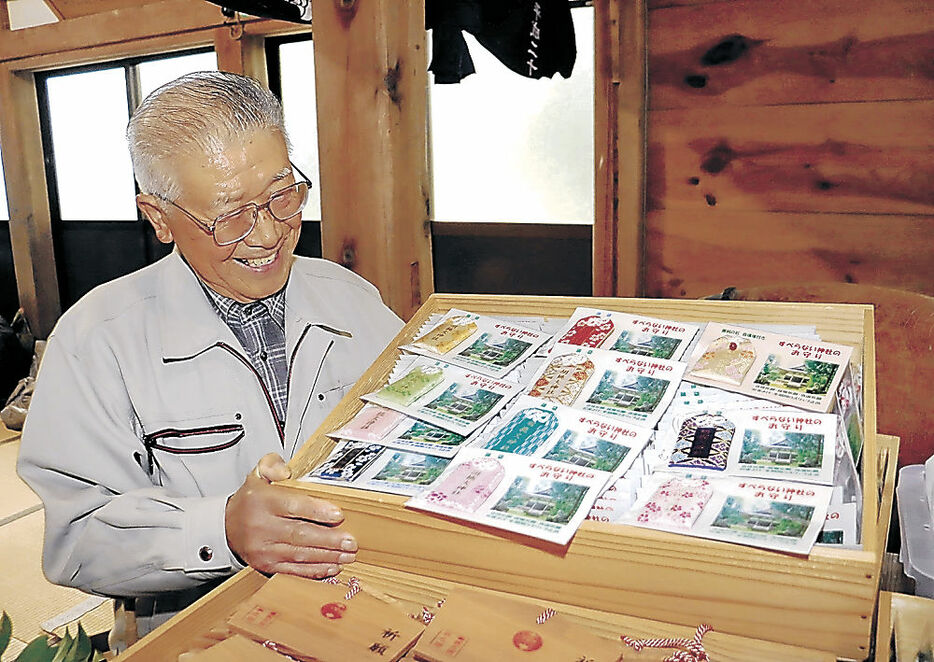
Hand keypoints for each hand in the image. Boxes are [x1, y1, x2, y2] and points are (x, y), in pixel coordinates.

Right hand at [225, 453, 356, 577]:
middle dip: (329, 539)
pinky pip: (293, 570)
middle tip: (351, 541)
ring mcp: (263, 549)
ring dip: (327, 556)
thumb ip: (272, 464)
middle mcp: (262, 526)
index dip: (317, 511)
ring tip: (348, 555)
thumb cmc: (251, 500)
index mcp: (263, 501)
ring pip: (299, 554)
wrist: (225, 527)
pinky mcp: (265, 566)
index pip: (293, 506)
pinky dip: (314, 570)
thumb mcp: (258, 473)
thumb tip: (286, 471)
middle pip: (300, 534)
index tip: (338, 514)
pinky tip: (332, 567)